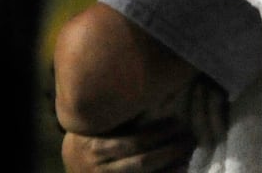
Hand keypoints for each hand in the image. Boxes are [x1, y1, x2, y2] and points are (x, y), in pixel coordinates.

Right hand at [61, 118, 195, 172]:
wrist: (72, 166)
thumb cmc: (89, 138)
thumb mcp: (97, 126)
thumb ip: (119, 116)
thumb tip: (152, 96)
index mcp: (97, 146)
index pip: (133, 141)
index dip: (157, 133)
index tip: (177, 122)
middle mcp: (100, 168)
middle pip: (142, 162)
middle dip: (168, 151)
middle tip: (189, 139)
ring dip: (170, 168)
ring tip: (188, 154)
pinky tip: (180, 169)